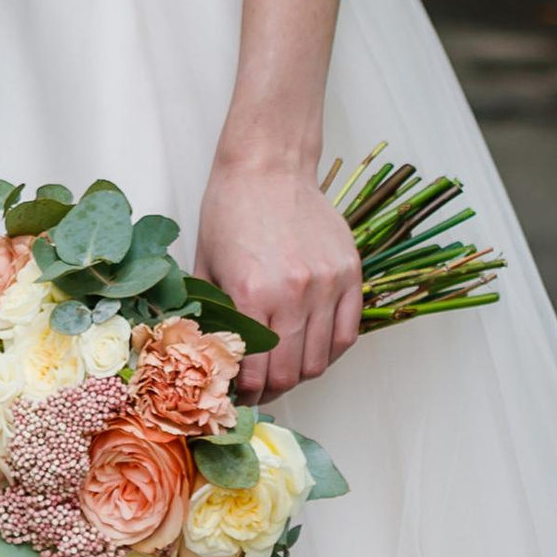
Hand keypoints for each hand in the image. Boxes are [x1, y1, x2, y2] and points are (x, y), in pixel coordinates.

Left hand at [195, 145, 363, 400]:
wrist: (268, 163)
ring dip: (300, 374)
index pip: (254, 371)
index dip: (245, 392)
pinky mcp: (349, 274)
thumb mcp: (206, 261)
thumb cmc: (230, 207)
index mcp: (251, 293)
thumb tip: (208, 358)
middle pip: (289, 373)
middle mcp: (293, 294)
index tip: (239, 394)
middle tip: (259, 388)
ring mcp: (326, 285)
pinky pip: (347, 335)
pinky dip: (331, 352)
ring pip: (320, 360)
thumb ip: (210, 313)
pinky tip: (312, 348)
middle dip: (271, 390)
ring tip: (284, 368)